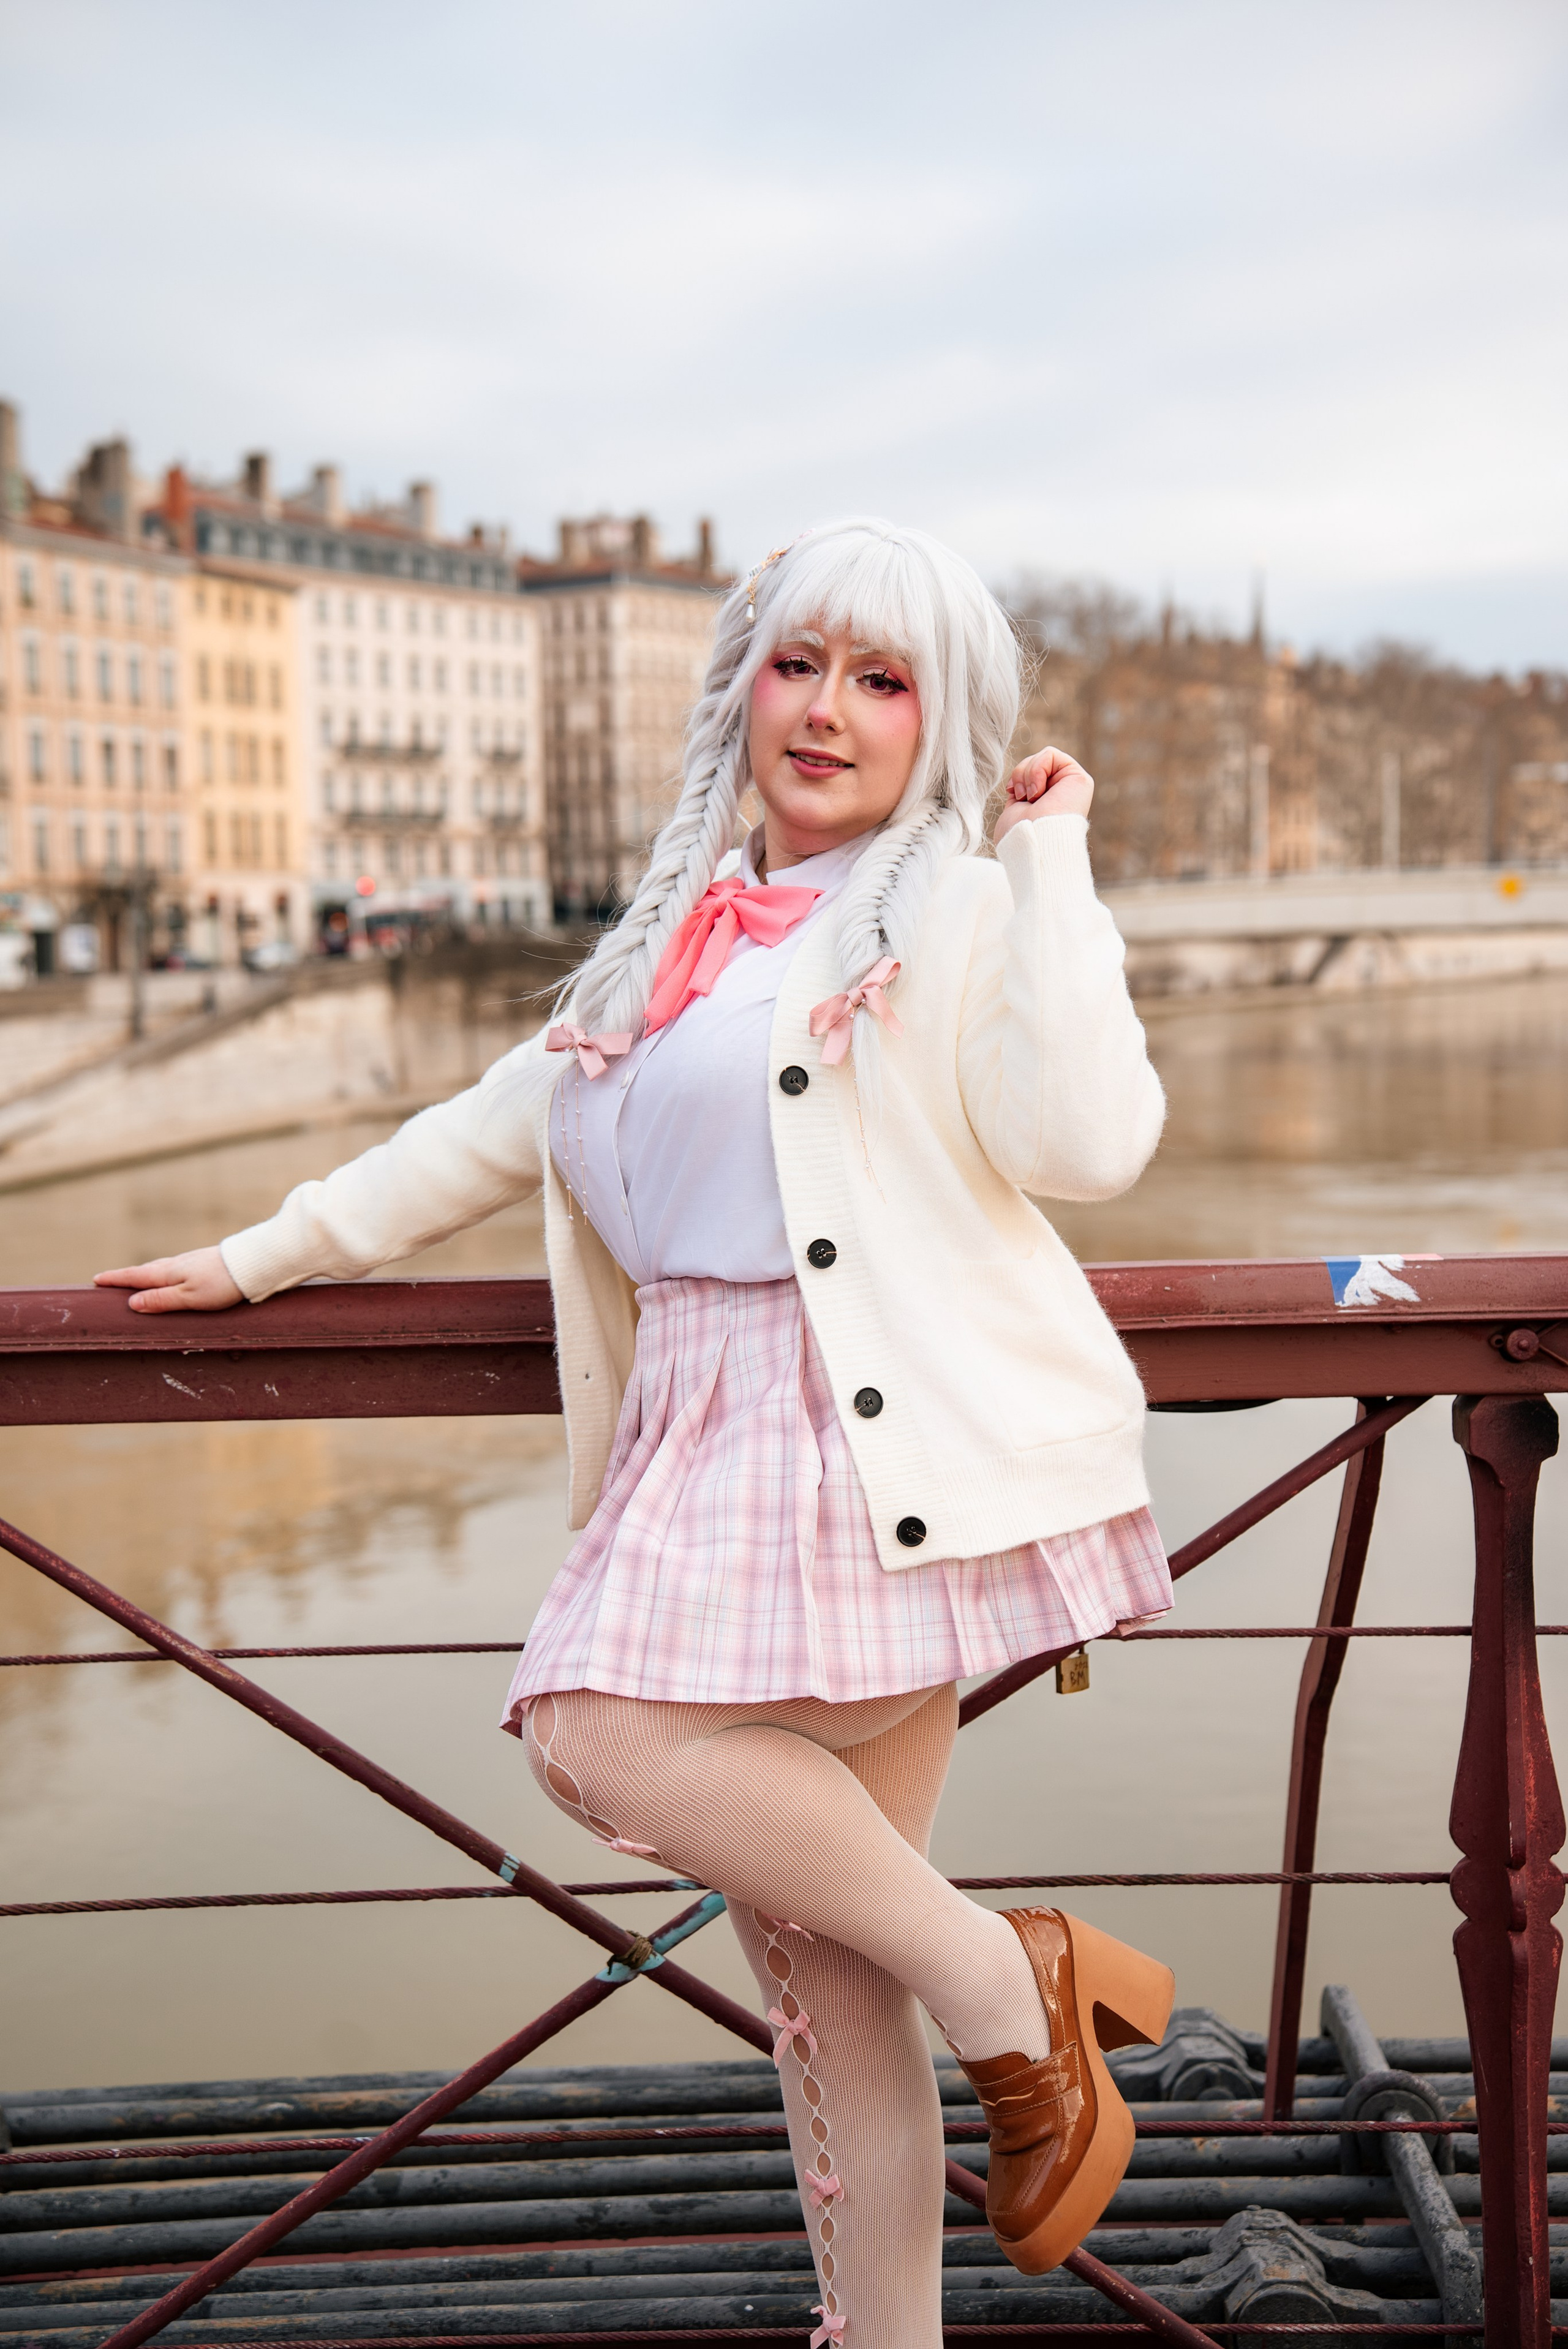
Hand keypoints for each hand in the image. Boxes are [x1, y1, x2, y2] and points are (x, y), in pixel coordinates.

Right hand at [94, 1246, 243, 1313]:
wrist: (252, 1264)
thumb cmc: (221, 1284)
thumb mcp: (188, 1297)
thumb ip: (161, 1300)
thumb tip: (132, 1303)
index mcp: (168, 1273)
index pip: (135, 1277)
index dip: (115, 1280)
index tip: (96, 1281)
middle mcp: (176, 1265)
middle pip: (144, 1272)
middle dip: (125, 1277)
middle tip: (108, 1281)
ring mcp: (190, 1262)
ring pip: (159, 1269)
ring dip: (143, 1275)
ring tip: (133, 1280)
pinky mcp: (203, 1263)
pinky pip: (173, 1269)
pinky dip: (161, 1274)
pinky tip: (168, 1276)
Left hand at [992, 746, 1093, 843]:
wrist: (1032, 844)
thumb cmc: (1019, 837)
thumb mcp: (1014, 810)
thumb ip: (1023, 793)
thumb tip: (1022, 783)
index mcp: (1046, 802)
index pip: (1028, 775)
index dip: (1017, 779)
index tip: (1011, 793)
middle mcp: (1060, 794)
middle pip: (1034, 763)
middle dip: (1021, 775)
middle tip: (1022, 796)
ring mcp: (1070, 786)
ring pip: (1041, 757)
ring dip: (1027, 774)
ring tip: (1031, 797)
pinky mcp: (1079, 778)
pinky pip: (1050, 754)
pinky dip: (1037, 769)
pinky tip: (1038, 791)